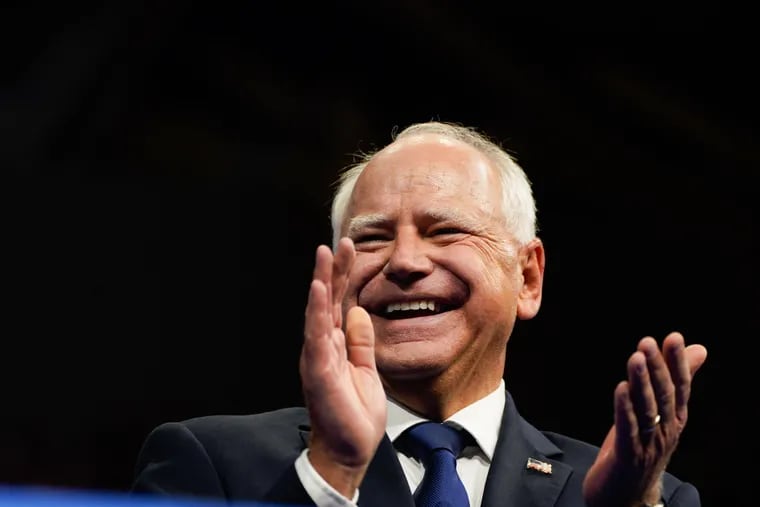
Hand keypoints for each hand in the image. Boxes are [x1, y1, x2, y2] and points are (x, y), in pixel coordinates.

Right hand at [299, 238, 386, 496]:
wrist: (350, 449)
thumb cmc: (354, 413)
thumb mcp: (366, 369)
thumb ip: (361, 341)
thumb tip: (360, 313)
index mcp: (335, 343)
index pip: (339, 302)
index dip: (344, 275)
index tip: (351, 249)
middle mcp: (323, 345)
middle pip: (327, 300)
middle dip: (334, 269)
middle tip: (341, 241)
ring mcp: (318, 355)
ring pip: (318, 310)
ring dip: (321, 280)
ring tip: (324, 253)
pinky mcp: (317, 368)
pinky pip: (316, 334)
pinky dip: (315, 310)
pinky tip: (317, 288)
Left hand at [583, 332, 707, 506]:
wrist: (627, 496)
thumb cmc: (642, 448)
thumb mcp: (659, 412)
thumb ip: (675, 380)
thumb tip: (698, 348)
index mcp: (674, 419)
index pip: (680, 387)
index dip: (677, 362)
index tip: (674, 337)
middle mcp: (665, 430)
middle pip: (664, 395)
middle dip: (657, 367)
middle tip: (647, 341)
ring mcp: (648, 444)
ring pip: (647, 409)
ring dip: (641, 382)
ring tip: (635, 357)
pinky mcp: (627, 455)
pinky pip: (628, 429)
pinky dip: (625, 408)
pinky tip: (620, 389)